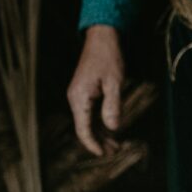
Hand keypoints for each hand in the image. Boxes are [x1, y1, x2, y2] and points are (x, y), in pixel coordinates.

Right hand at [67, 24, 125, 158]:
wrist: (102, 37)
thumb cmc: (109, 57)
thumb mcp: (115, 82)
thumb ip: (113, 106)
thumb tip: (113, 128)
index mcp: (79, 97)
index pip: (83, 129)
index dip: (92, 144)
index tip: (103, 154)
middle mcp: (75, 98)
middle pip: (85, 128)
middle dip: (99, 141)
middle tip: (115, 151)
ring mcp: (79, 95)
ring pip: (88, 121)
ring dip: (101, 133)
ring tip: (116, 144)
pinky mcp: (84, 92)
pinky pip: (90, 112)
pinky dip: (100, 122)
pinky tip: (111, 129)